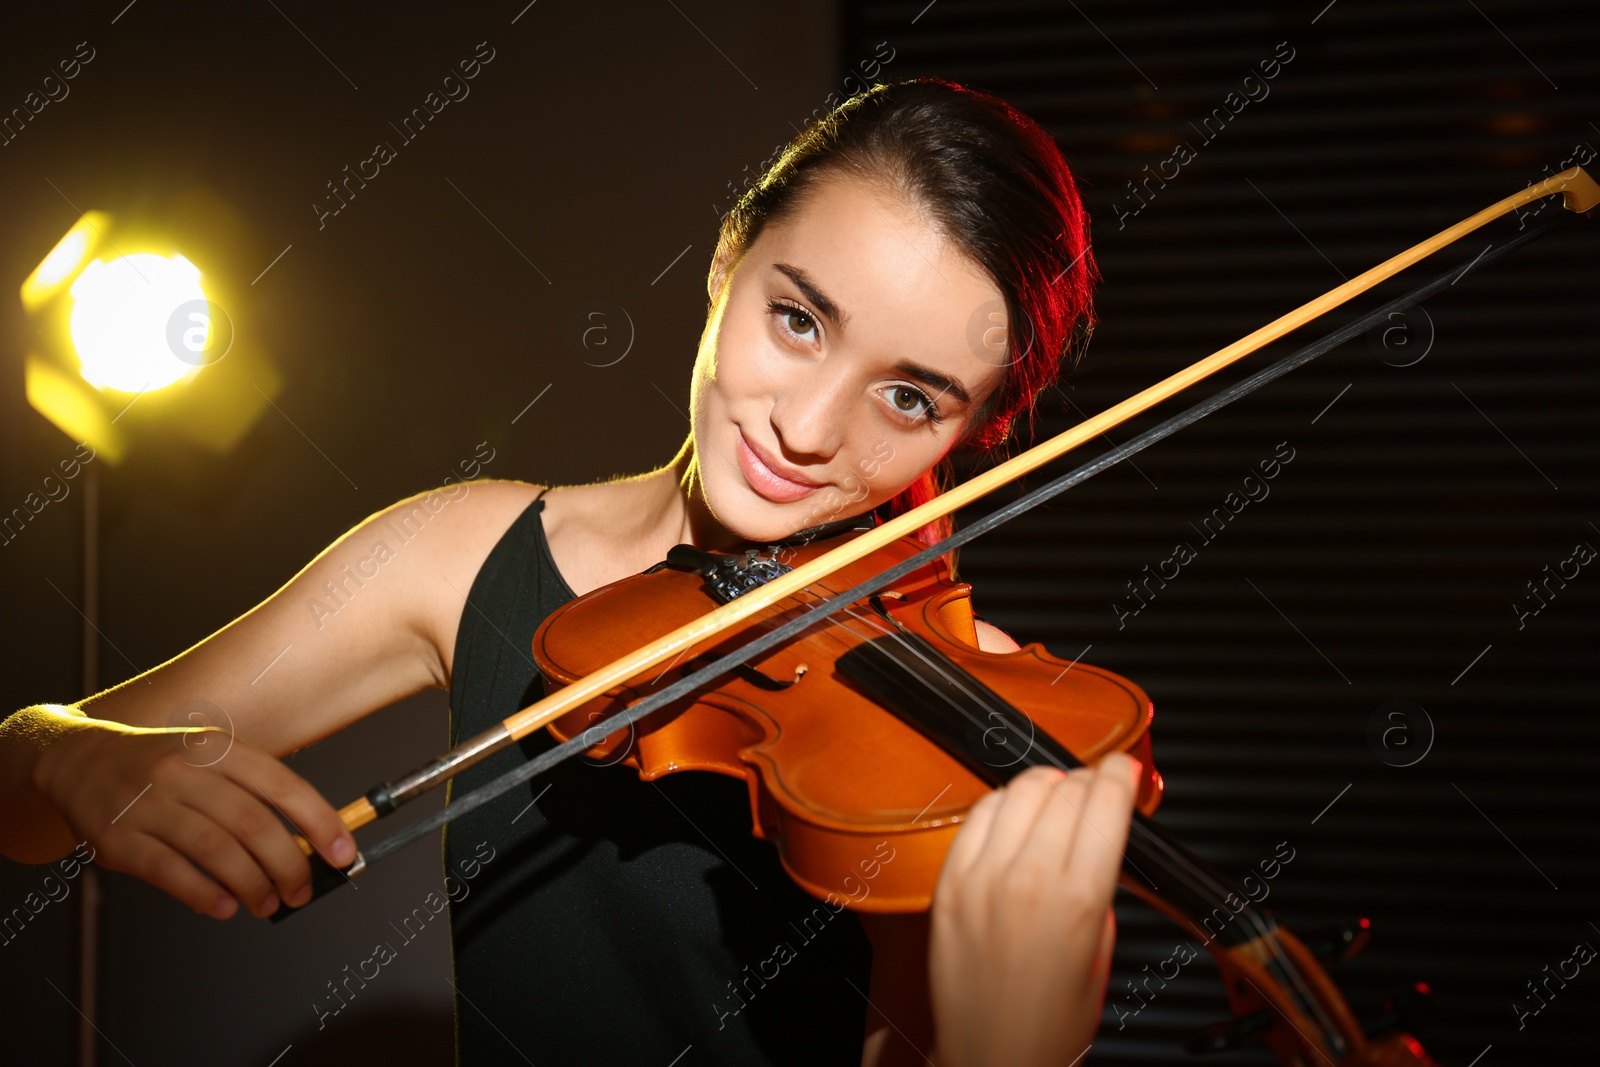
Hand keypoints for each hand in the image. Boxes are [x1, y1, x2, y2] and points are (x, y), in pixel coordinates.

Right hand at [31, 714, 355, 919]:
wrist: (78, 760)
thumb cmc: (162, 766)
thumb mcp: (208, 758)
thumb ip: (252, 794)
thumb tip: (306, 844)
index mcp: (217, 748)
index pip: (283, 786)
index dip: (320, 822)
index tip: (343, 854)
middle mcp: (184, 772)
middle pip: (253, 824)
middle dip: (288, 865)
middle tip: (302, 891)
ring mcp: (149, 805)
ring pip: (216, 851)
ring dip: (253, 885)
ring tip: (269, 904)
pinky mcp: (118, 840)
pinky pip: (172, 873)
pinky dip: (205, 895)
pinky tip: (227, 907)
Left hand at [928, 754, 1138, 1066]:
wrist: (993, 1060)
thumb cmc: (1052, 1024)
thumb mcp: (1101, 954)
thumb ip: (1099, 886)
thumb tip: (1098, 835)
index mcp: (1077, 898)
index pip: (1104, 801)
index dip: (1120, 775)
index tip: (1124, 769)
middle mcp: (1027, 878)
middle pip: (1064, 788)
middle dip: (1087, 782)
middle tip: (1095, 791)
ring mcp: (981, 877)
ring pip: (1019, 790)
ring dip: (1045, 786)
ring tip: (1056, 801)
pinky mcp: (948, 883)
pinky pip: (978, 815)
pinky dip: (1002, 804)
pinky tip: (1014, 816)